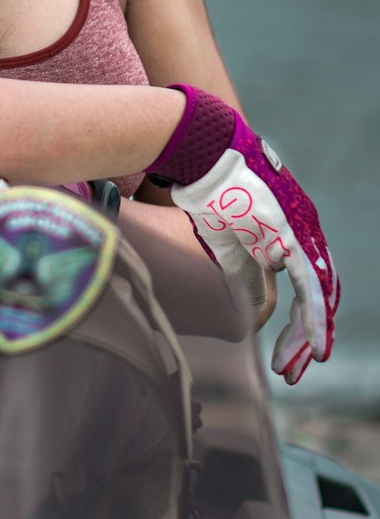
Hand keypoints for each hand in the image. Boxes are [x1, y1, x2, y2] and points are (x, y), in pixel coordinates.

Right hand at [148, 86, 339, 383]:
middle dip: (302, 336)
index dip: (297, 320)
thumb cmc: (201, 187)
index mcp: (284, 233)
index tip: (285, 352)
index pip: (302, 285)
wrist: (201, 149)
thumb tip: (236, 301)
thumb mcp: (220, 237)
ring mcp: (299, 232)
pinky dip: (313, 318)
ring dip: (306, 336)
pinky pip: (310, 286)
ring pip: (316, 297)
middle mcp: (301, 232)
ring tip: (297, 366)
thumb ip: (236, 267)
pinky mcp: (291, 235)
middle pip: (314, 295)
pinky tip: (314, 345)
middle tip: (294, 369)